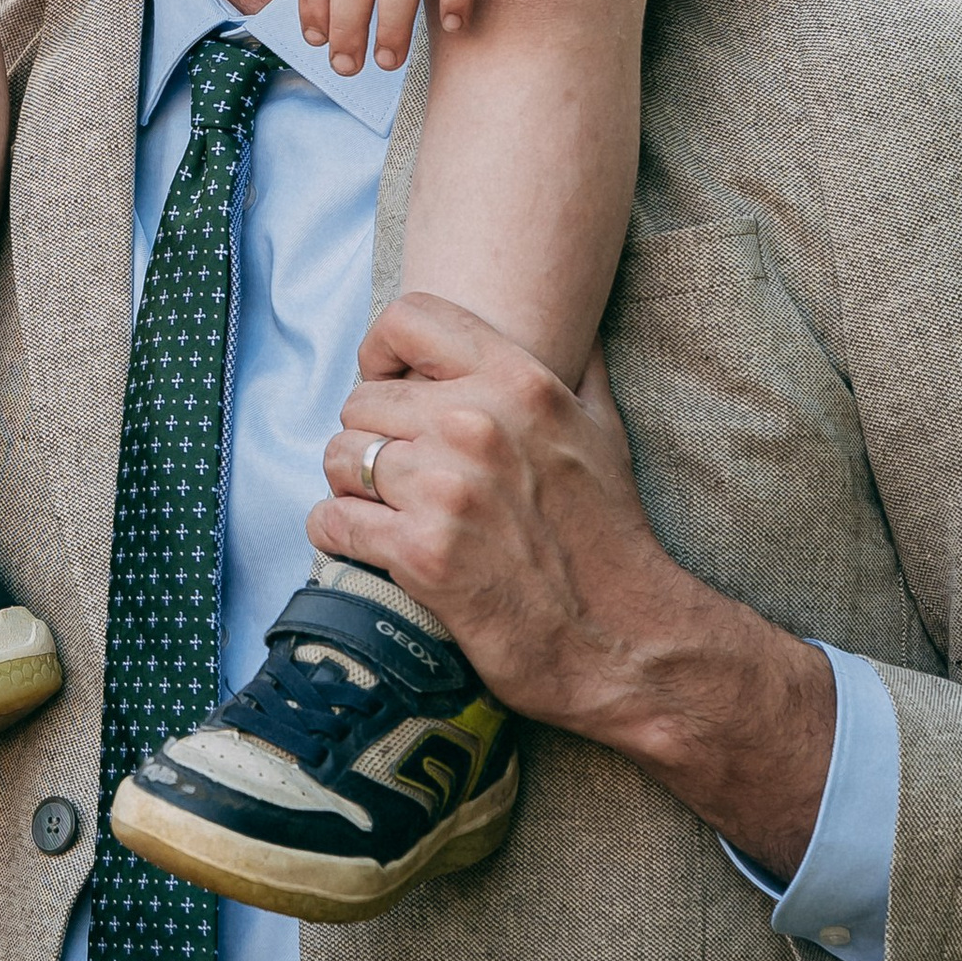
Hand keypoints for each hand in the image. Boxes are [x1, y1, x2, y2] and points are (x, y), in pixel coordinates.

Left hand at [308, 294, 832, 877]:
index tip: (387, 384)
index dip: (381, 349)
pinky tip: (367, 546)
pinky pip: (332, 520)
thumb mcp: (604, 432)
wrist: (630, 643)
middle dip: (372, 438)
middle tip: (400, 475)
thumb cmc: (611, 535)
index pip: (407, 318)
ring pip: (340, 458)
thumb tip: (573, 326)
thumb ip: (578, 368)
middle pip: (361, 402)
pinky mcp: (421, 552)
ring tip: (384, 510)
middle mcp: (476, 424)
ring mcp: (446, 489)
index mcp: (517, 383)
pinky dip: (337, 535)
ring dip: (352, 487)